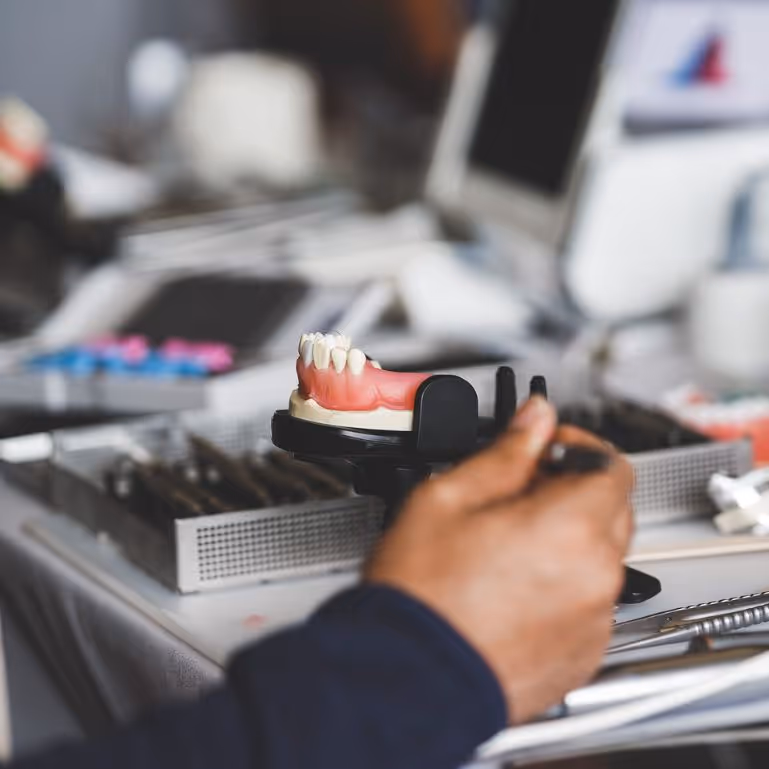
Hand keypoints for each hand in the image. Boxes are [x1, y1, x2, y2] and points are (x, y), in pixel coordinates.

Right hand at [365, 397, 633, 723]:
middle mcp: (596, 575)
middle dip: (572, 490)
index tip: (547, 450)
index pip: (612, 466)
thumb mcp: (449, 498)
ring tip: (505, 546)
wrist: (408, 678)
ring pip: (598, 556)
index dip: (578, 448)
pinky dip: (563, 585)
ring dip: (566, 539)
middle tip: (518, 494)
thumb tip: (534, 418)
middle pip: (611, 508)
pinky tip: (512, 587)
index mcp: (570, 527)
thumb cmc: (422, 596)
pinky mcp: (583, 654)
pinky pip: (588, 602)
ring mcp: (594, 621)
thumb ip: (506, 452)